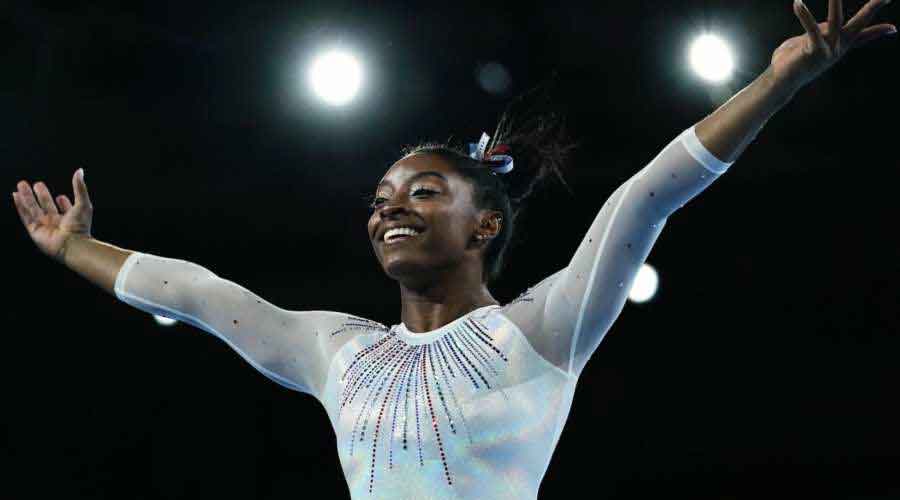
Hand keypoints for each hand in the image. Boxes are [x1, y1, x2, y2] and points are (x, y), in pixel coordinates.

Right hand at [13, 169, 93, 262]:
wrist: (72, 244)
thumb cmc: (80, 226)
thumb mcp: (83, 203)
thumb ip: (79, 187)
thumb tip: (80, 170)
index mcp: (70, 219)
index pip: (65, 210)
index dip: (63, 203)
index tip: (60, 196)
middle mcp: (57, 224)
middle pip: (46, 206)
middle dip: (41, 195)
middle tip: (37, 184)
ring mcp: (45, 227)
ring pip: (33, 209)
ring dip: (27, 197)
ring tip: (21, 185)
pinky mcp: (35, 231)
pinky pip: (25, 217)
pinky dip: (20, 206)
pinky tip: (16, 196)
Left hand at [770, 0, 895, 93]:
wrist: (779, 81)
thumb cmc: (789, 61)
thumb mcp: (806, 42)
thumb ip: (815, 31)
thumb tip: (821, 26)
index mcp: (838, 46)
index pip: (862, 38)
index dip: (878, 32)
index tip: (893, 29)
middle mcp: (837, 48)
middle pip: (859, 25)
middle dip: (873, 9)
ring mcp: (827, 50)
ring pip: (835, 21)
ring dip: (834, 3)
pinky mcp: (813, 50)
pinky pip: (810, 28)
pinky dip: (804, 14)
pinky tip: (798, 2)